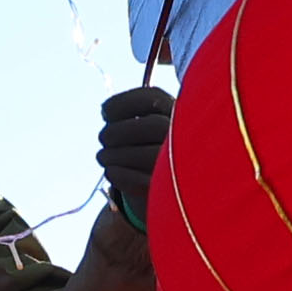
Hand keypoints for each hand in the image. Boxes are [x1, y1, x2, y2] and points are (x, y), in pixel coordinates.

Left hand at [96, 83, 174, 226]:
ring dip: (115, 155)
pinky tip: (110, 172)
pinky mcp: (172, 192)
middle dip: (119, 131)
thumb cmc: (149, 147)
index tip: (103, 112)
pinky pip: (145, 183)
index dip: (123, 103)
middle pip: (155, 126)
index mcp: (179, 113)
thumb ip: (127, 115)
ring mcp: (185, 166)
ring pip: (150, 156)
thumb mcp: (142, 126)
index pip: (154, 98)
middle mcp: (189, 137)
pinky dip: (121, 175)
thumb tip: (106, 111)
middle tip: (102, 137)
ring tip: (102, 157)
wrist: (169, 188)